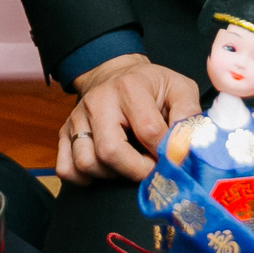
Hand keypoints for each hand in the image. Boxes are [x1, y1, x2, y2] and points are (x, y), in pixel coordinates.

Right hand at [59, 54, 200, 183]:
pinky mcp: (64, 132)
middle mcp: (98, 102)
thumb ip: (189, 114)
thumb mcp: (179, 88)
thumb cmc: (151, 86)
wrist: (116, 74)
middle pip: (110, 152)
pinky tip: (105, 169)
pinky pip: (66, 168)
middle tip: (150, 169)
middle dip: (136, 170)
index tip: (171, 158)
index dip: (163, 153)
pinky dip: (85, 177)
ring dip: (112, 174)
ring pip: (86, 163)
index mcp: (129, 88)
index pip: (148, 131)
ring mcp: (77, 118)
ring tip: (128, 164)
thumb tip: (188, 146)